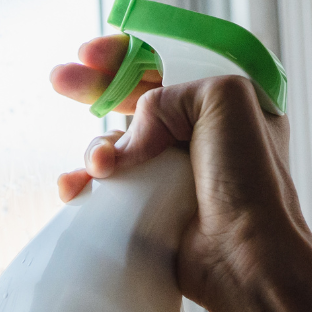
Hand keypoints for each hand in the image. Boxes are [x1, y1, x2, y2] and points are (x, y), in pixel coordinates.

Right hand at [50, 35, 309, 311]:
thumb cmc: (250, 180)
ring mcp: (174, 173)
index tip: (92, 55)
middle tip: (61, 80)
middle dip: (95, 88)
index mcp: (228, 103)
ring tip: (99, 166)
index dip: (128, 55)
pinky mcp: (151, 208)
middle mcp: (201, 136)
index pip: (170, 63)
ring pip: (117, 143)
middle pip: (135, 98)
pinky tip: (74, 187)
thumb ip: (171, 91)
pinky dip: (85, 183)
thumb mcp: (225, 98)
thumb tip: (133, 136)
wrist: (243, 256)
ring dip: (96, 147)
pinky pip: (107, 185)